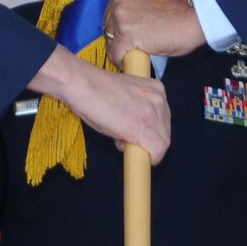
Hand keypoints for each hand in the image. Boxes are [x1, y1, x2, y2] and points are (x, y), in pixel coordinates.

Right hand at [31, 46, 170, 162]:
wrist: (82, 85)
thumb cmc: (94, 90)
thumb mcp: (124, 97)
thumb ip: (136, 111)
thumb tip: (137, 132)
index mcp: (156, 89)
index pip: (162, 119)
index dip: (149, 131)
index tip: (136, 134)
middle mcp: (159, 99)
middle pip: (164, 132)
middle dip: (148, 141)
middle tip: (124, 138)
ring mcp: (153, 114)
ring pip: (162, 144)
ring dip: (144, 150)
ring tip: (120, 140)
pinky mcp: (143, 128)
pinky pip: (156, 152)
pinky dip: (147, 160)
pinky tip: (131, 154)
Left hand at [105, 0, 206, 63]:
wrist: (190, 21)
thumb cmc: (174, 12)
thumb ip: (131, 4)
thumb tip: (121, 19)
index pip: (109, 13)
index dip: (118, 27)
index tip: (128, 34)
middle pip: (108, 27)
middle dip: (118, 39)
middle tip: (134, 45)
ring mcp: (120, 16)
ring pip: (110, 42)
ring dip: (121, 50)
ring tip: (136, 52)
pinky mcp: (125, 34)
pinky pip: (115, 54)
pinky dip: (122, 61)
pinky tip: (135, 59)